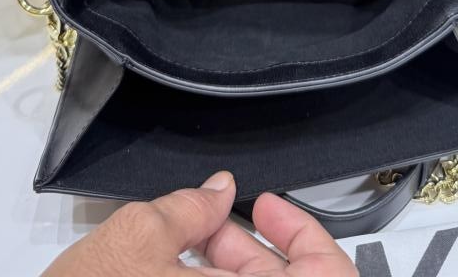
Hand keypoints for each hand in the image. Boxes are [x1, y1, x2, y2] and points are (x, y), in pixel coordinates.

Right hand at [42, 171, 356, 275]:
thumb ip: (187, 207)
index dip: (301, 230)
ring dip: (222, 270)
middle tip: (208, 222)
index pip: (323, 272)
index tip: (267, 204)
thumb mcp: (134, 239)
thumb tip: (216, 190)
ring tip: (181, 247)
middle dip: (246, 246)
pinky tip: (174, 275)